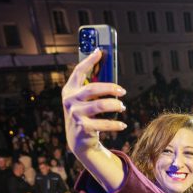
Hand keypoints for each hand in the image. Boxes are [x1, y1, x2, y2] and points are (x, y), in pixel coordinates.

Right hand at [62, 50, 126, 179]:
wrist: (78, 141)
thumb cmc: (85, 115)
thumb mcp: (85, 101)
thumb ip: (93, 89)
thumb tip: (110, 75)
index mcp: (69, 90)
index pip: (78, 72)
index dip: (89, 61)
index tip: (100, 51)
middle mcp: (70, 101)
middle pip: (92, 89)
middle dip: (110, 88)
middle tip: (123, 91)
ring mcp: (75, 114)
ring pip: (100, 105)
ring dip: (115, 105)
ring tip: (123, 107)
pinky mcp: (83, 128)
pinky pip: (104, 124)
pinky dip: (116, 124)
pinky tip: (122, 124)